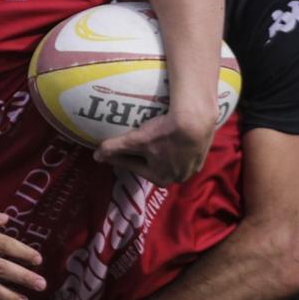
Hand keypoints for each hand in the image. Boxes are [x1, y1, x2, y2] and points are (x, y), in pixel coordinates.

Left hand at [95, 104, 216, 184]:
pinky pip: (185, 149)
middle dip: (144, 154)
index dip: (121, 156)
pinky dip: (178, 143)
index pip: (133, 165)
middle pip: (154, 163)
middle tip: (136, 141)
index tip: (112, 150)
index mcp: (161, 178)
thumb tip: (96, 156)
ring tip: (155, 136)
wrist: (196, 121)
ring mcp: (193, 166)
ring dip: (163, 149)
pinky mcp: (203, 152)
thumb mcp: (135, 141)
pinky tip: (175, 133)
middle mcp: (179, 177)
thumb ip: (114, 148)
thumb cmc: (163, 134)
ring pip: (171, 157)